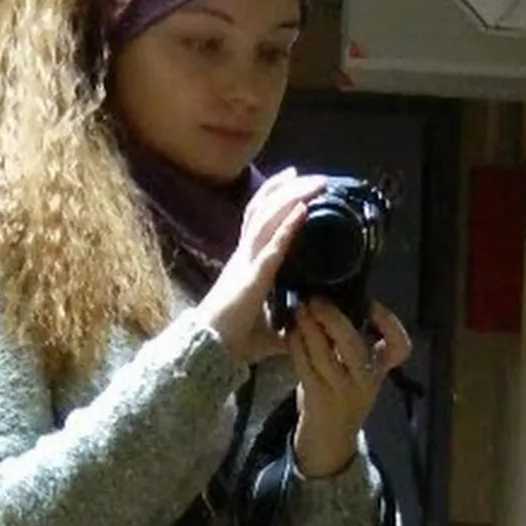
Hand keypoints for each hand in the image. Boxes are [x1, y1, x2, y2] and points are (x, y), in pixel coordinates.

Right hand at [196, 167, 327, 363]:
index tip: (294, 177)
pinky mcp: (252, 277)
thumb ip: (286, 324)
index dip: (274, 195)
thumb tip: (306, 327)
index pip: (257, 219)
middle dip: (287, 188)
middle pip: (263, 210)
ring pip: (267, 219)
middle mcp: (243, 255)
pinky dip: (287, 226)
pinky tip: (303, 209)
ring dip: (292, 197)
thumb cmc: (234, 340)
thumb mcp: (268, 329)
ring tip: (314, 183)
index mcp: (245, 263)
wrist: (211, 351)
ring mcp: (246, 263)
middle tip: (311, 174)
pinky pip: (271, 246)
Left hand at [286, 299, 411, 476]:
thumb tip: (335, 301)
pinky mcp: (318, 399)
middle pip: (354, 345)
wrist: (330, 441)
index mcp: (380, 370)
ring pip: (325, 354)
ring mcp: (342, 392)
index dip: (389, 322)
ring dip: (309, 328)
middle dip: (333, 318)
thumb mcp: (357, 371)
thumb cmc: (341, 397)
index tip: (371, 302)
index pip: (399, 347)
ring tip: (300, 309)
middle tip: (317, 298)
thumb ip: (352, 343)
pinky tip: (290, 331)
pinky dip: (296, 345)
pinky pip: (305, 366)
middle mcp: (365, 381)